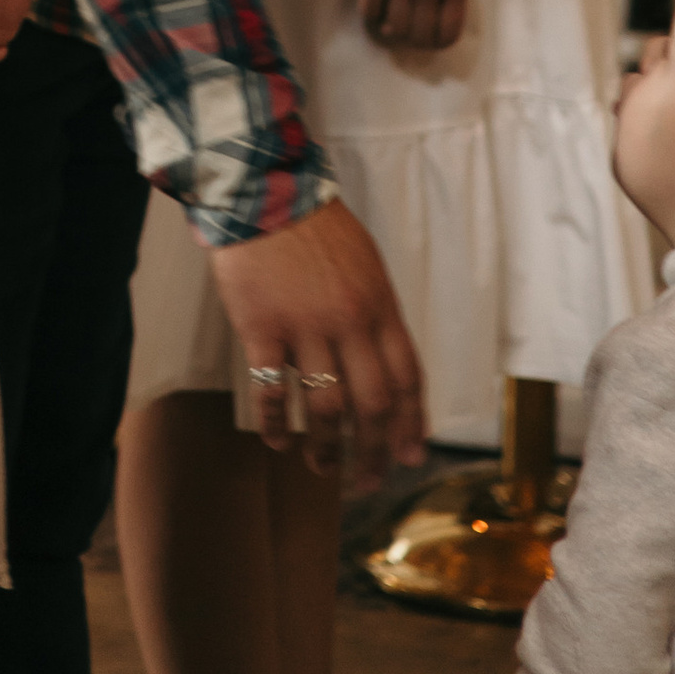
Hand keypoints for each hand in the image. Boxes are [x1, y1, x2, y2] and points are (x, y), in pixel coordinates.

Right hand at [208, 200, 425, 481]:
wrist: (263, 191)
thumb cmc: (316, 229)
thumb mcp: (366, 265)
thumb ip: (378, 316)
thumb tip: (388, 370)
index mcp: (380, 306)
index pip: (407, 379)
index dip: (411, 426)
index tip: (408, 459)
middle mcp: (350, 322)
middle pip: (373, 406)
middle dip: (374, 453)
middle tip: (367, 482)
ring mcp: (306, 327)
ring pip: (326, 408)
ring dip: (327, 449)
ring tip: (322, 468)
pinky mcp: (263, 328)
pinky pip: (272, 391)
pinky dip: (276, 424)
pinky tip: (278, 441)